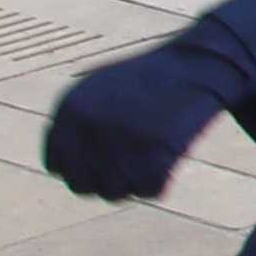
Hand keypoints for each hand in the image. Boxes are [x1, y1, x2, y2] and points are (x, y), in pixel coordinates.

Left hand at [44, 32, 255, 202]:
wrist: (198, 62)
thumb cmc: (152, 77)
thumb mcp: (101, 89)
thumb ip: (76, 123)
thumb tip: (60, 167)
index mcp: (69, 110)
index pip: (57, 166)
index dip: (83, 170)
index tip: (107, 164)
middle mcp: (87, 126)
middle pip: (83, 186)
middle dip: (107, 182)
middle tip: (133, 168)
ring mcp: (118, 139)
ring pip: (114, 193)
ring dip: (134, 184)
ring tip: (153, 160)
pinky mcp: (153, 151)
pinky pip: (148, 190)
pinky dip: (161, 183)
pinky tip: (170, 163)